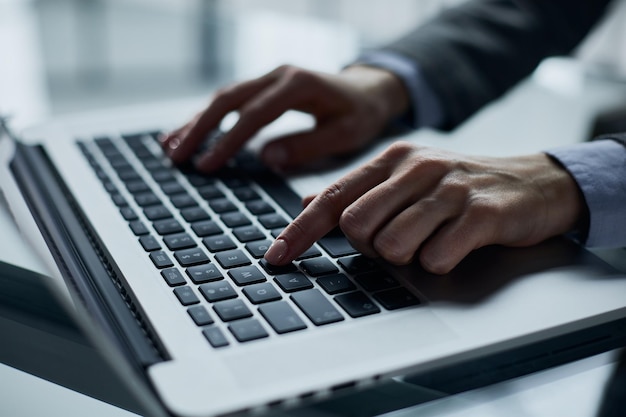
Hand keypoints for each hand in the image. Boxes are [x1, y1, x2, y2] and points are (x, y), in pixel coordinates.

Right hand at [161, 65, 408, 171]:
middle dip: (198, 128)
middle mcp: (278, 75)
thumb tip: (266, 157)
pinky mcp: (265, 86)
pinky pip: (231, 100)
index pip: (254, 115)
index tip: (206, 165)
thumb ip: (308, 145)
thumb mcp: (346, 134)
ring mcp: (269, 78)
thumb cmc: (361, 113)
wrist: (368, 90)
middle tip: (175, 156)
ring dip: (196, 121)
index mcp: (298, 85)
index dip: (227, 141)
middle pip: (228, 100)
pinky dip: (209, 117)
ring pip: (224, 97)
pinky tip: (190, 132)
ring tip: (170, 146)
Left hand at [264, 142, 584, 273]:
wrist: (534, 183)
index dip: (300, 230)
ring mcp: (450, 188)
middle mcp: (416, 167)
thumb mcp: (407, 180)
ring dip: (407, 255)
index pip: (333, 197)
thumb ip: (358, 191)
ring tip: (432, 239)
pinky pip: (436, 258)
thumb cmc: (460, 187)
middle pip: (356, 225)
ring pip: (392, 245)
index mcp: (392, 160)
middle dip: (369, 246)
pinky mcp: (481, 212)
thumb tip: (306, 201)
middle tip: (399, 239)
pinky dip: (439, 263)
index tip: (277, 257)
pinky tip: (456, 245)